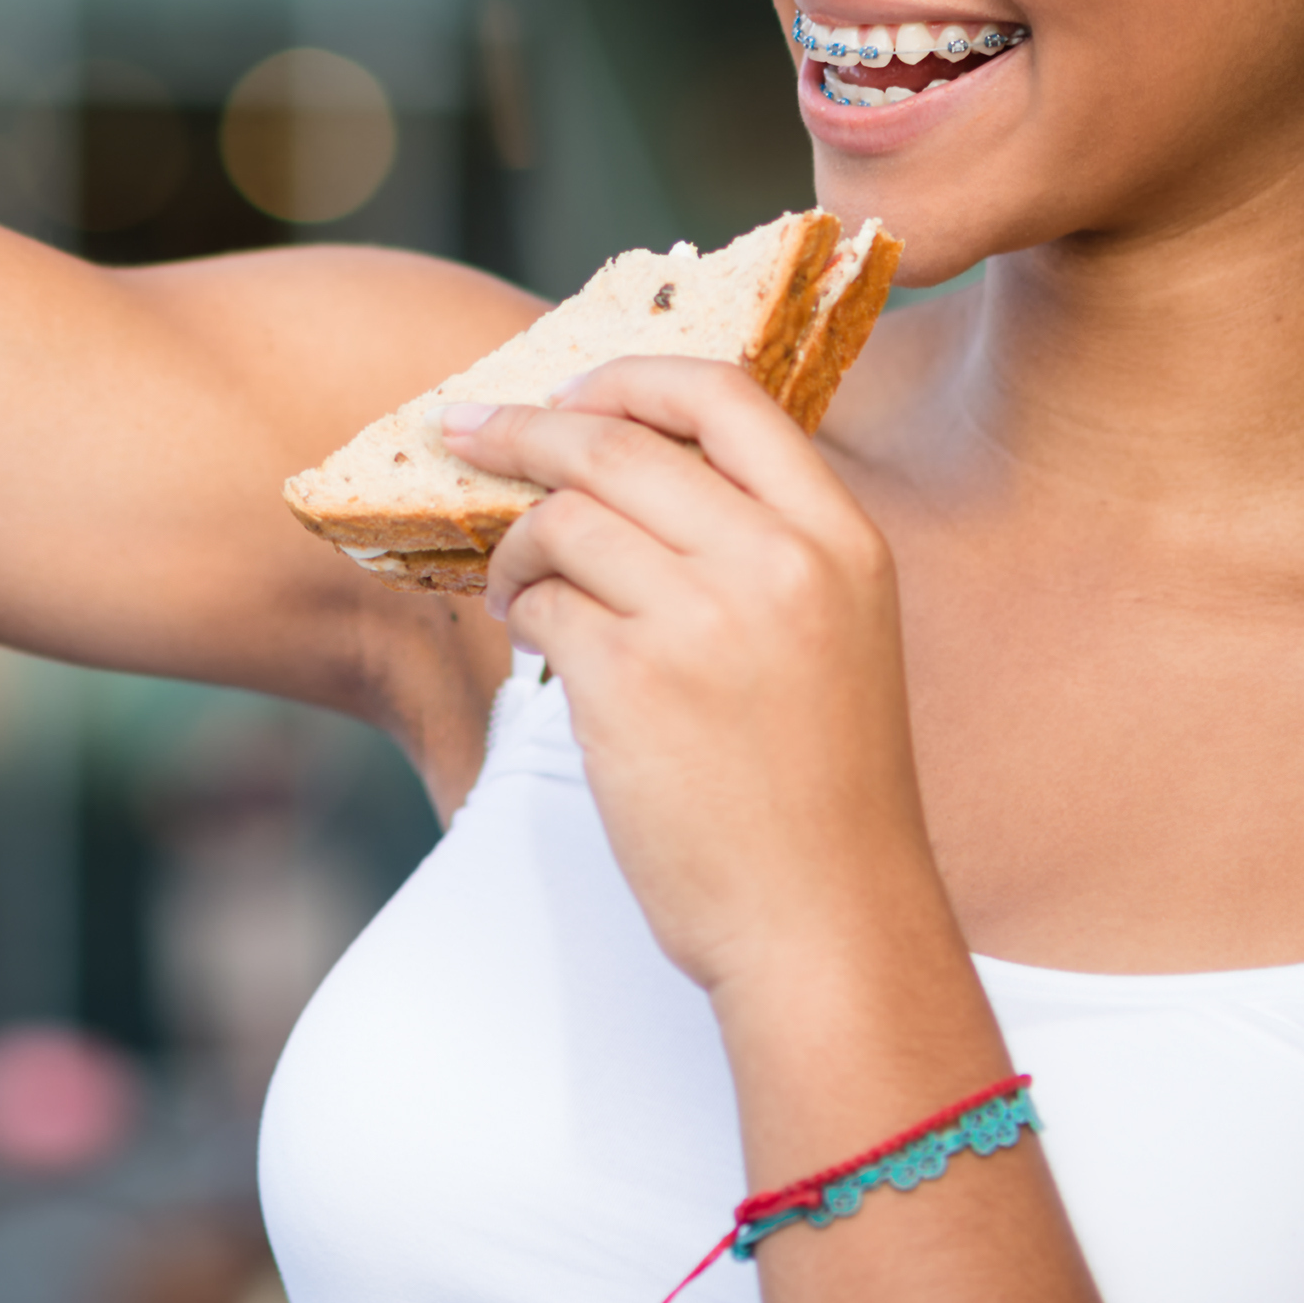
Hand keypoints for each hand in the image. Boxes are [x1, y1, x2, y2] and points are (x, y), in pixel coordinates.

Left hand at [451, 358, 947, 1004]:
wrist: (824, 924)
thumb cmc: (818, 792)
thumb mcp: (836, 636)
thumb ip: (761, 545)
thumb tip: (623, 465)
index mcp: (840, 541)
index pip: (726, 396)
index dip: (630, 378)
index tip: (567, 390)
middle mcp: (779, 563)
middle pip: (617, 444)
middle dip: (523, 431)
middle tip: (463, 431)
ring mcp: (704, 621)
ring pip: (563, 521)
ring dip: (515, 547)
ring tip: (514, 591)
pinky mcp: (630, 685)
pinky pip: (542, 608)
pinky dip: (523, 618)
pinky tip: (533, 649)